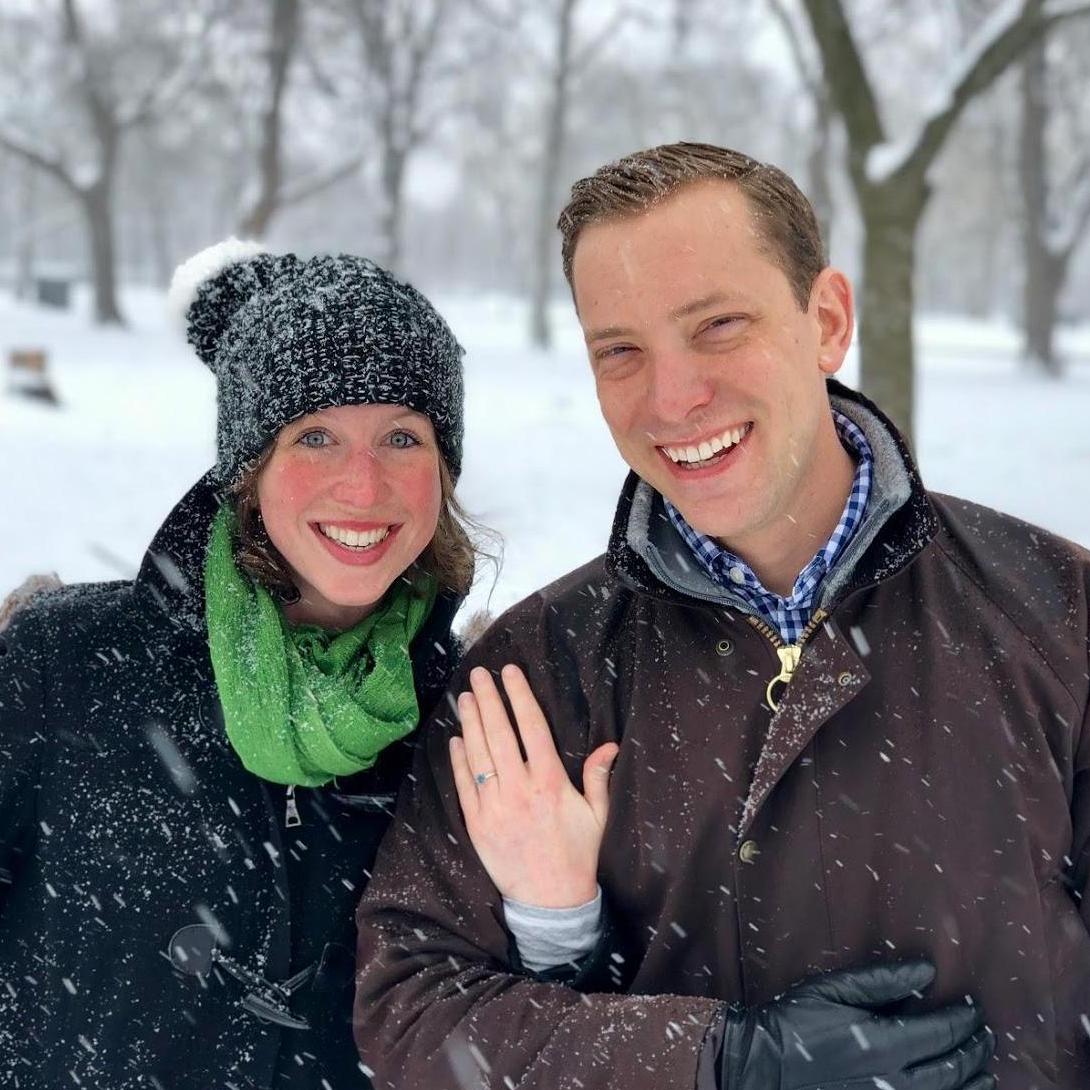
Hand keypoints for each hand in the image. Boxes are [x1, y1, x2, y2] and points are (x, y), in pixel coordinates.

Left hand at [449, 664, 618, 907]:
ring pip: (478, 754)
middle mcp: (519, 789)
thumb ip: (598, 777)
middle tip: (478, 674)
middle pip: (499, 733)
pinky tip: (457, 739)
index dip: (519, 696)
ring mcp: (494, 806)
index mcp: (550, 782)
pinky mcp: (477, 824)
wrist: (551, 902)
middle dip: (488, 699)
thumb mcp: (597, 815)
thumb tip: (609, 745)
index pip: (532, 727)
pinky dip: (458, 760)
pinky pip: (464, 784)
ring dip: (470, 722)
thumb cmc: (578, 855)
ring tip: (465, 697)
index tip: (510, 673)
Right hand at [719, 959, 994, 1089]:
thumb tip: (927, 972)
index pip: (942, 1032)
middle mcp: (895, 1083)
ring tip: (984, 1071)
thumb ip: (882, 981)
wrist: (761, 1069)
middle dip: (974, 1050)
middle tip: (984, 1035)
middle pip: (954, 1069)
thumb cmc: (794, 1024)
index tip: (974, 1008)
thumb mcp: (832, 991)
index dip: (964, 1019)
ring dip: (973, 1083)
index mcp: (884, 1044)